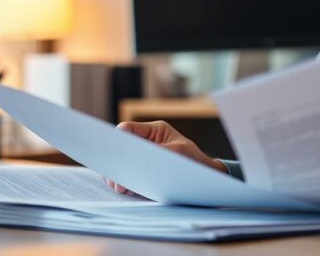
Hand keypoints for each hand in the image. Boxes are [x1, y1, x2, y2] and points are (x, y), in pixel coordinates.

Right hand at [107, 120, 226, 193]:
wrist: (206, 178)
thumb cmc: (195, 161)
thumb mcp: (177, 153)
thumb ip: (155, 153)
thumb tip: (134, 159)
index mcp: (155, 130)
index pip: (128, 129)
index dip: (118, 139)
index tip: (113, 152)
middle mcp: (148, 142)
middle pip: (123, 147)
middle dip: (117, 161)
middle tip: (114, 177)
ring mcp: (145, 156)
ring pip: (124, 162)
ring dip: (119, 174)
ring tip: (120, 187)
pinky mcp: (145, 170)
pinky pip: (130, 174)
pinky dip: (126, 181)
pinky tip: (125, 189)